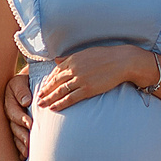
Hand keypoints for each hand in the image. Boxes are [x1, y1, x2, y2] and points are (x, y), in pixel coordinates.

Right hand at [3, 71, 33, 155]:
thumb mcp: (22, 82)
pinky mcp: (16, 130)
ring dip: (20, 145)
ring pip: (14, 136)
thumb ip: (22, 91)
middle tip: (29, 143)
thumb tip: (26, 102)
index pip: (14, 112)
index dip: (21, 118)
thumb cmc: (27, 81)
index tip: (30, 124)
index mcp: (8, 102)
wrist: (28, 84)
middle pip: (13, 127)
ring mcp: (11, 123)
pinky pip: (15, 142)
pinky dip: (19, 150)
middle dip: (21, 136)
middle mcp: (8, 115)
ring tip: (27, 152)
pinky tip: (23, 158)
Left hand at [37, 45, 155, 112]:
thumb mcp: (85, 53)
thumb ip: (70, 58)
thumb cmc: (106, 56)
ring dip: (49, 98)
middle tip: (37, 98)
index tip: (43, 87)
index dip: (48, 81)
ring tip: (42, 105)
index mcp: (73, 59)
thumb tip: (57, 60)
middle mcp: (74, 69)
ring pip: (60, 91)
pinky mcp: (87, 89)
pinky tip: (54, 107)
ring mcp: (80, 79)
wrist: (122, 61)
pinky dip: (60, 103)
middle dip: (45, 91)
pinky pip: (70, 98)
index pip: (56, 72)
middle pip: (55, 82)